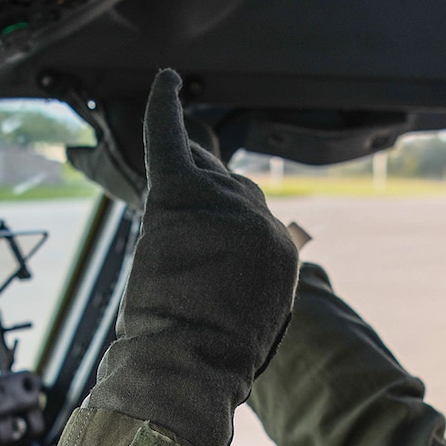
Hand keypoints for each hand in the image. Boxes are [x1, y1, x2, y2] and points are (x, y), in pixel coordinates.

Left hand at [85, 69, 300, 445]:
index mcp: (281, 252)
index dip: (222, 243)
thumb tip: (238, 269)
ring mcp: (219, 204)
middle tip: (184, 260)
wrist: (187, 365)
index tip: (208, 270)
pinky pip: (169, 137)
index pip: (251, 223)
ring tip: (173, 239)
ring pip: (201, 170)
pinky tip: (166, 79)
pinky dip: (164, 105)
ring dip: (186, 191)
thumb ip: (252, 285)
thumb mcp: (256, 328)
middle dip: (204, 215)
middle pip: (228, 188)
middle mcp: (258, 219)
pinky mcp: (177, 196)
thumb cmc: (213, 362)